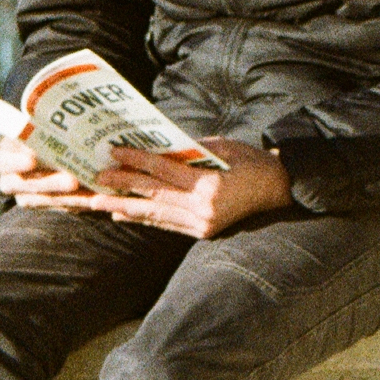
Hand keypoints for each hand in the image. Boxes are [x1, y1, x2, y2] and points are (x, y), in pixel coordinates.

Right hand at [0, 136, 98, 205]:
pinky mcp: (42, 206)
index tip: (33, 158)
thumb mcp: (34, 130)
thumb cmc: (37, 135)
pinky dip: (75, 205)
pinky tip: (93, 200)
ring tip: (89, 194)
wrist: (33, 157)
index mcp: (3, 157)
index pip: (3, 162)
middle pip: (26, 185)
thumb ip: (42, 128)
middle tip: (73, 181)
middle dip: (51, 183)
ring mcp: (24, 196)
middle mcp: (9, 180)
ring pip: (42, 200)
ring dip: (67, 198)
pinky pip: (58, 208)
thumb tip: (61, 112)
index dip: (16, 161)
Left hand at [81, 139, 293, 239]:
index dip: (137, 160)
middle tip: (97, 177)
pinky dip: (144, 217)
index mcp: (211, 186)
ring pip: (156, 213)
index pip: (165, 171)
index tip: (114, 152)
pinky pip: (167, 223)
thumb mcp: (224, 147)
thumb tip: (156, 146)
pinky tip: (123, 212)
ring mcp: (203, 225)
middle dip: (124, 185)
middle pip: (155, 195)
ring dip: (126, 206)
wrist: (282, 192)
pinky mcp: (202, 233)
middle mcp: (204, 210)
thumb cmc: (254, 162)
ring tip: (99, 200)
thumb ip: (190, 150)